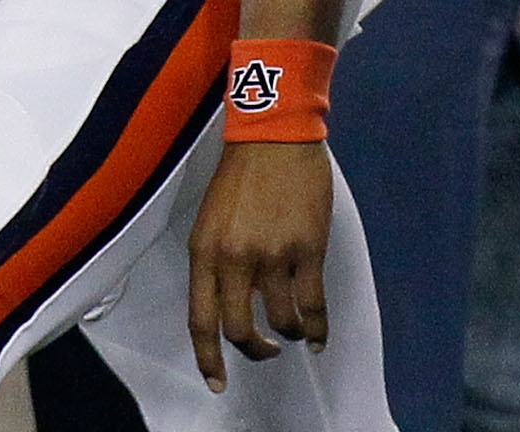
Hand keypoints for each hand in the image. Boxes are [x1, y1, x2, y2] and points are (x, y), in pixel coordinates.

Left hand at [187, 140, 332, 393]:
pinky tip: (319, 337)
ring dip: (289, 335)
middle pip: (239, 329)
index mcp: (203, 253)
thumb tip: (230, 303)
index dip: (208, 358)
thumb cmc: (241, 175)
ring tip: (295, 333)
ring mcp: (272, 255)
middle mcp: (234, 259)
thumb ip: (216, 262)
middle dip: (254, 350)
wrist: (275, 136)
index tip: (218, 382)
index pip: (200, 321)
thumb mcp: (211, 221)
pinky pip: (312, 303)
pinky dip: (317, 327)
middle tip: (267, 351)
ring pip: (280, 320)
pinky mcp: (307, 248)